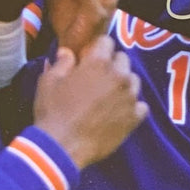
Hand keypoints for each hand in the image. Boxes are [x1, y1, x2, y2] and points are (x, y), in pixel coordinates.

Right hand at [33, 36, 146, 168]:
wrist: (62, 148)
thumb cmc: (53, 112)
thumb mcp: (48, 82)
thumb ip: (62, 63)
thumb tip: (68, 54)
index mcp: (98, 62)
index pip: (107, 42)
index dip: (95, 49)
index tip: (87, 59)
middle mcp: (119, 76)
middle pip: (123, 59)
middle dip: (111, 64)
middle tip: (96, 78)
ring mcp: (130, 98)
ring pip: (134, 81)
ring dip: (123, 84)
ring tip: (108, 96)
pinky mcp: (134, 119)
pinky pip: (141, 106)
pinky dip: (132, 107)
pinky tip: (118, 113)